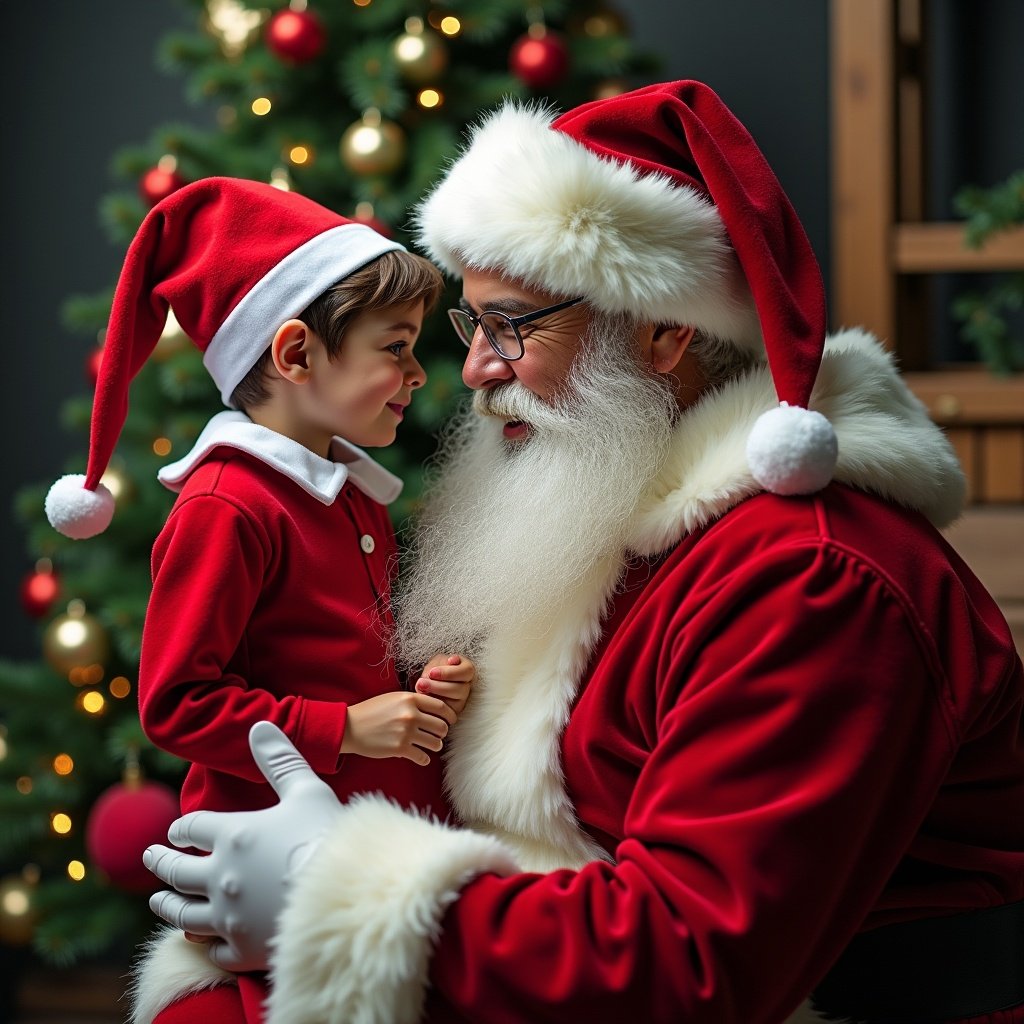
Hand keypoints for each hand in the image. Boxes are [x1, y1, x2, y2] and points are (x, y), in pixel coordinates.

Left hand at [144, 721, 342, 972]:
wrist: (348, 896)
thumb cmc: (328, 837)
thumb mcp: (307, 790)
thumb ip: (280, 760)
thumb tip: (259, 725)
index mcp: (233, 835)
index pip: (192, 828)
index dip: (182, 827)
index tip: (176, 830)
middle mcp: (220, 877)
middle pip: (176, 872)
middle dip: (160, 863)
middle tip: (149, 858)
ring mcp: (229, 917)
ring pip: (183, 914)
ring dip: (166, 905)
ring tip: (157, 900)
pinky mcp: (243, 948)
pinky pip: (213, 949)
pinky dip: (205, 943)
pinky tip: (204, 940)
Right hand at [341, 690, 455, 765]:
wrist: (350, 727)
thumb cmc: (372, 711)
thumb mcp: (394, 698)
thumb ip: (414, 702)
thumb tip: (435, 708)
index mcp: (410, 699)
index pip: (441, 707)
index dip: (449, 715)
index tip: (450, 720)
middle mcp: (411, 714)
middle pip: (442, 726)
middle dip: (442, 732)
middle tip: (437, 734)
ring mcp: (406, 732)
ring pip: (435, 743)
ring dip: (435, 745)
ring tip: (429, 744)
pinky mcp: (399, 748)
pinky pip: (423, 757)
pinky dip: (424, 758)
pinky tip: (421, 756)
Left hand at [416, 654, 475, 715]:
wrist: (428, 680)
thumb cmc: (435, 668)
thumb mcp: (438, 661)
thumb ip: (444, 661)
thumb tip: (452, 661)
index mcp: (467, 671)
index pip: (466, 672)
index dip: (449, 673)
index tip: (432, 672)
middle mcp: (467, 687)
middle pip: (460, 690)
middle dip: (439, 687)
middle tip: (422, 683)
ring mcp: (461, 701)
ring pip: (454, 703)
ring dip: (435, 696)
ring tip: (420, 690)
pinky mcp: (452, 713)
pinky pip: (445, 713)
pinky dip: (434, 706)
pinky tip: (425, 698)